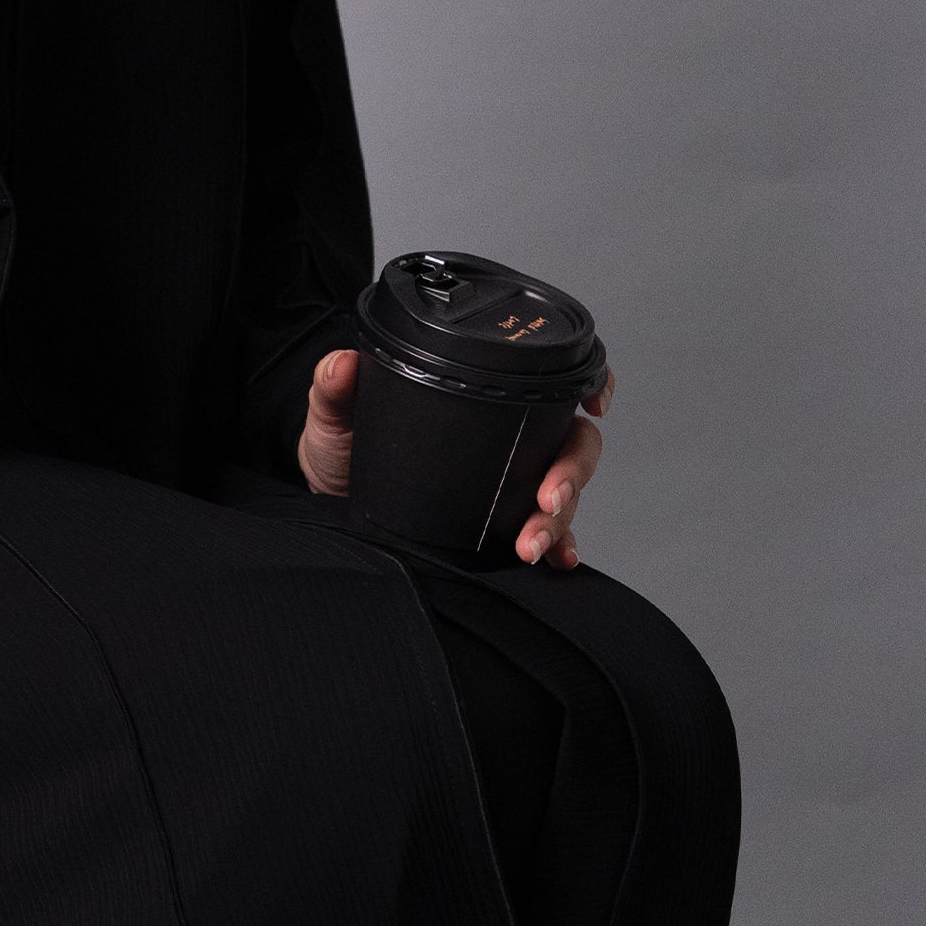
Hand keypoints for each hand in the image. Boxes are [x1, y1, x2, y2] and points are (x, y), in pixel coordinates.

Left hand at [296, 349, 616, 569]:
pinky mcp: (498, 525)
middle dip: (570, 473)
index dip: (588, 386)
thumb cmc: (343, 448)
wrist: (331, 500)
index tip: (594, 405)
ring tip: (531, 543)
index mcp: (483, 401)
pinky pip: (545, 534)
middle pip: (570, 444)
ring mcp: (508, 483)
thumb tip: (341, 364)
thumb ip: (333, 388)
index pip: (551, 385)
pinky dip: (558, 547)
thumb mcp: (336, 417)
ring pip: (562, 493)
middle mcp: (507, 439)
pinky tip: (556, 560)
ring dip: (559, 519)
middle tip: (547, 499)